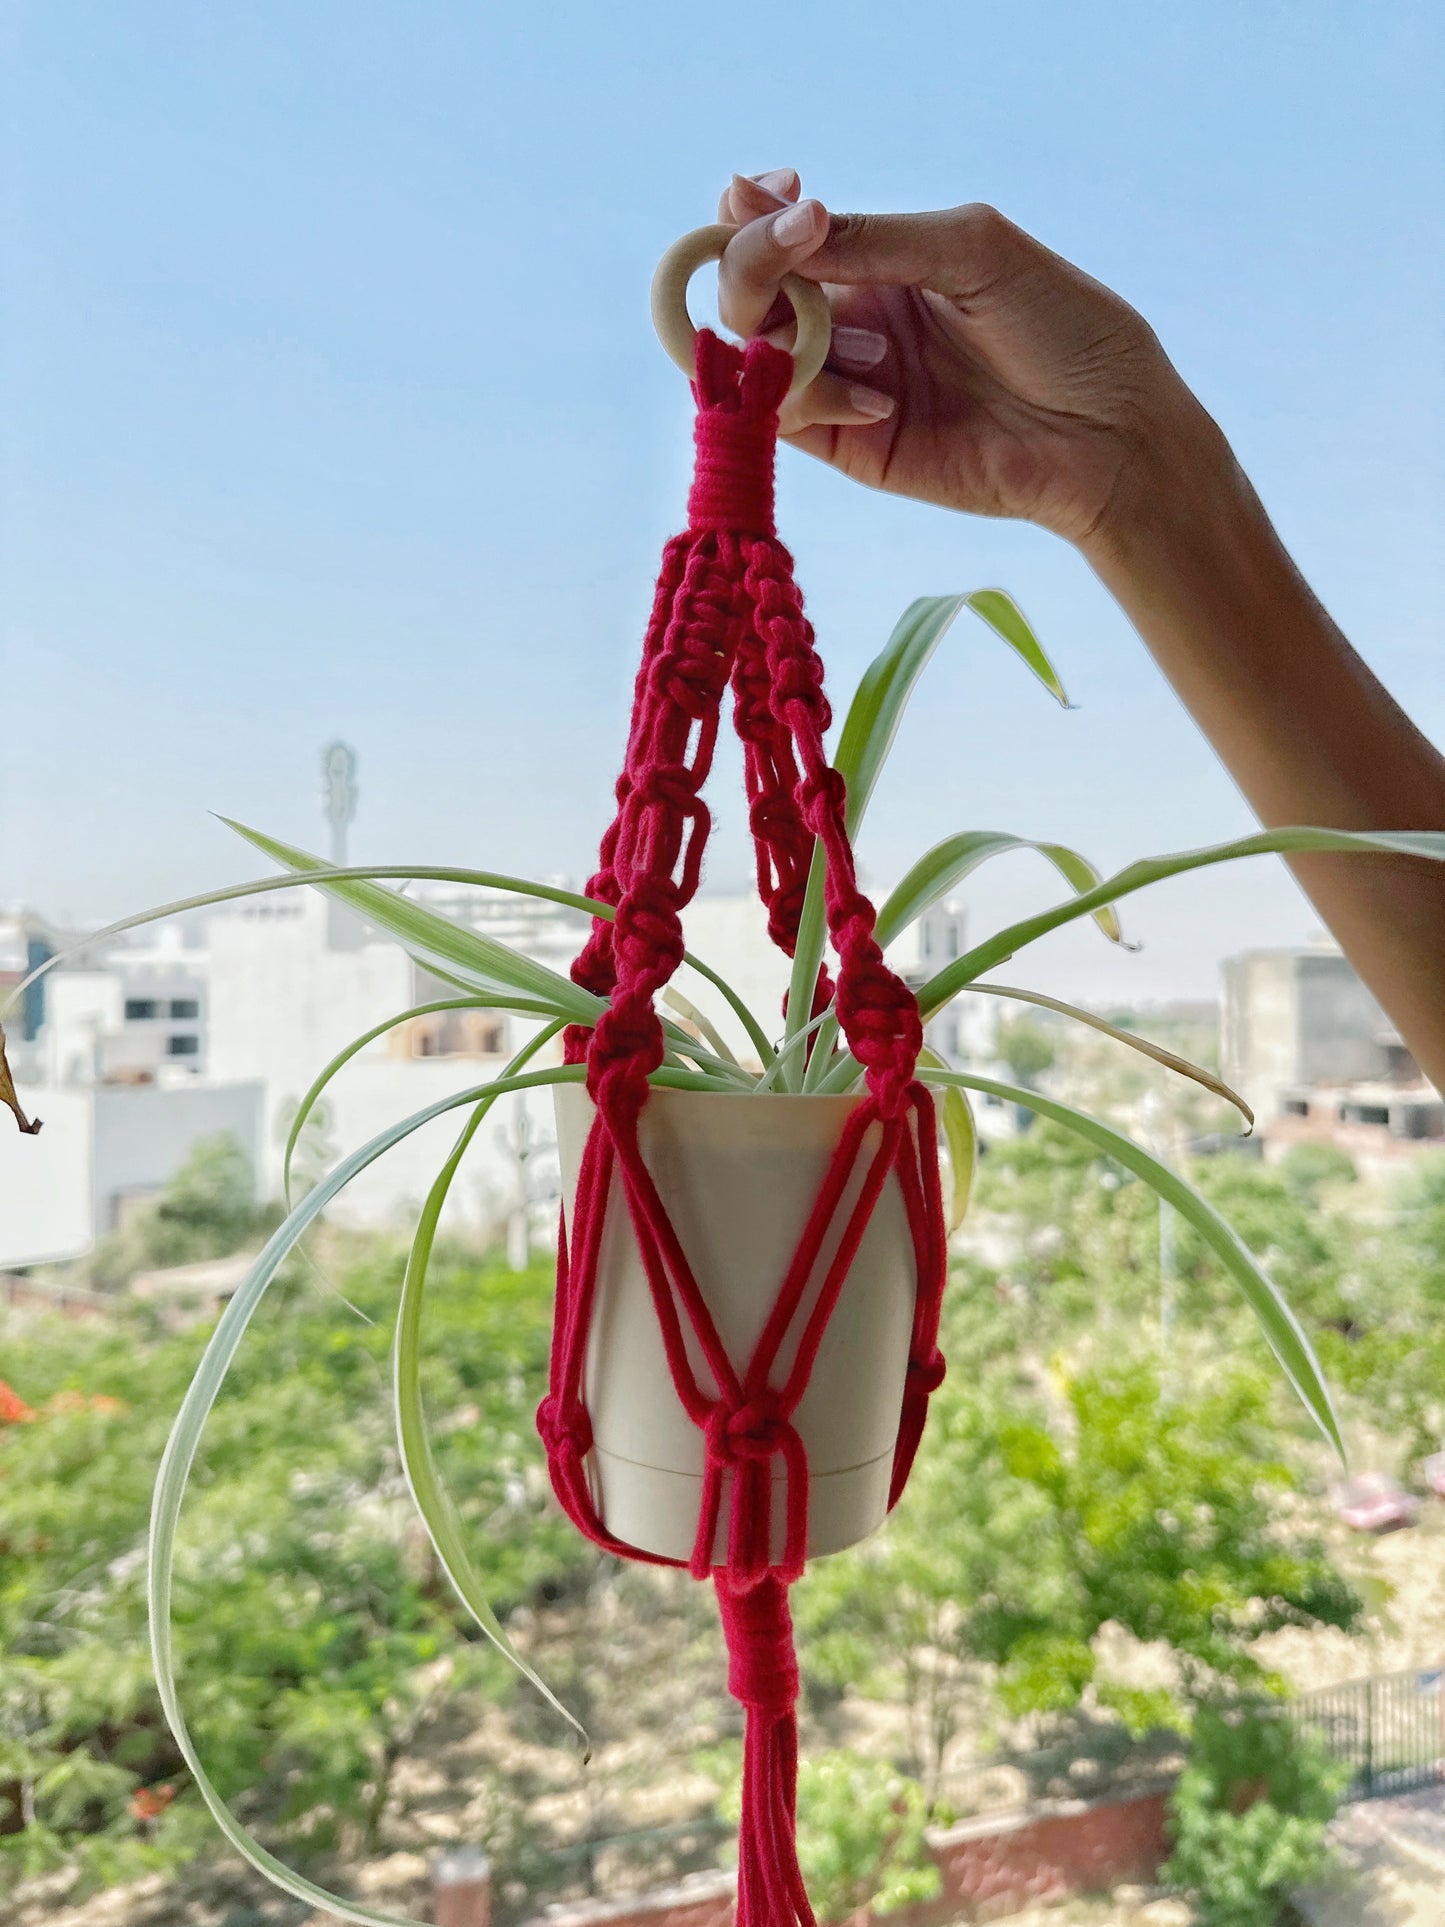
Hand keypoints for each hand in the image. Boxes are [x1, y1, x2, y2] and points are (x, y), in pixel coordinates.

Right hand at [715, 170, 1214, 550]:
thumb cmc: (1063, 327)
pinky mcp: (852, 447)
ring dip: (789, 338)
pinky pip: (787, 418)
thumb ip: (869, 237)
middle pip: (749, 292)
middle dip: (752, 267)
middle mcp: (852, 318)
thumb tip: (757, 205)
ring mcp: (848, 383)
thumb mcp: (970, 250)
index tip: (772, 193)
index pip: (776, 232)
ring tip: (875, 352)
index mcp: (877, 260)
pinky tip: (882, 399)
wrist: (1108, 432)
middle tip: (792, 249)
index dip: (751, 215)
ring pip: (753, 356)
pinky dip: (813, 397)